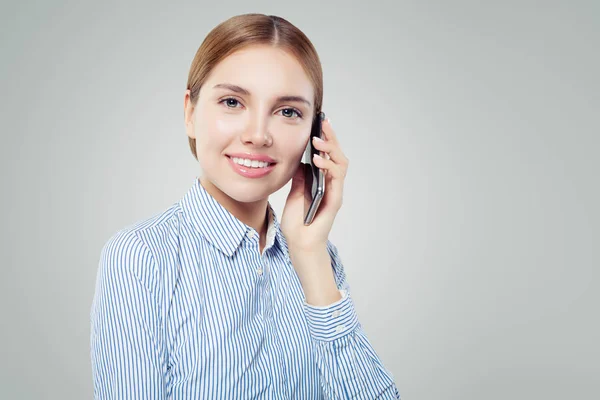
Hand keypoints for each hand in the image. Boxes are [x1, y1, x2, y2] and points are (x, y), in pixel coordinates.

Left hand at [280, 118, 348, 252]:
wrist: (299, 244)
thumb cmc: (297, 223)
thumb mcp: (294, 193)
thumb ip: (299, 177)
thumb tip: (300, 160)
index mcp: (322, 180)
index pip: (327, 154)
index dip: (326, 138)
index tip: (320, 122)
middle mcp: (332, 184)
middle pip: (337, 155)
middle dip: (331, 137)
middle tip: (323, 123)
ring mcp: (335, 191)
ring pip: (341, 163)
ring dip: (330, 149)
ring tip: (318, 140)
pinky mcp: (335, 200)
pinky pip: (336, 179)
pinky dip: (329, 167)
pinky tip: (318, 160)